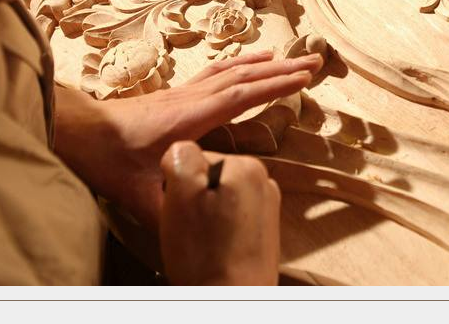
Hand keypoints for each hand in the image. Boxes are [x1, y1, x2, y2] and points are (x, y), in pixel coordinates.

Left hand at [52, 50, 320, 227]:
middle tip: (314, 61)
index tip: (303, 79)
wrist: (76, 130)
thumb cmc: (106, 158)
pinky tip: (244, 64)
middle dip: (281, 69)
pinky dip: (236, 65)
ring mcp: (181, 94)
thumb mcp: (137, 192)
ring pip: (228, 71)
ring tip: (288, 56)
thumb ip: (168, 209)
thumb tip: (195, 227)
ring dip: (261, 63)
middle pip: (242, 76)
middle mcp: (189, 99)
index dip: (273, 87)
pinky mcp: (173, 96)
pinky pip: (214, 75)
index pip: (239, 96)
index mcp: (189, 118)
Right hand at [159, 141, 280, 284]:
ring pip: (219, 197)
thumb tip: (182, 149)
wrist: (231, 298)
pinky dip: (221, 229)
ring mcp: (268, 205)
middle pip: (209, 176)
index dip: (180, 184)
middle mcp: (264, 179)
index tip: (183, 210)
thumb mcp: (181, 194)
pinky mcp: (265, 228)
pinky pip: (232, 216)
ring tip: (204, 241)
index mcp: (246, 165)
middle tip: (192, 228)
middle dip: (196, 198)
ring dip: (207, 215)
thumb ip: (182, 157)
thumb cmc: (204, 253)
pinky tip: (216, 248)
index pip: (195, 158)